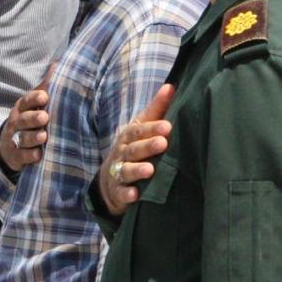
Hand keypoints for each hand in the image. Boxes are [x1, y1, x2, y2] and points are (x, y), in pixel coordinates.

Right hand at [0, 66, 54, 172]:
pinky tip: (38, 155)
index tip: (44, 96)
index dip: (34, 98)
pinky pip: (22, 156)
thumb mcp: (35, 102)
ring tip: (44, 136)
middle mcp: (17, 122)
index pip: (26, 100)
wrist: (10, 147)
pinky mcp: (16, 156)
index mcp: (23, 107)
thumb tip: (59, 63)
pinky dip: (30, 156)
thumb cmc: (30, 119)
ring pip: (23, 138)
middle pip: (23, 119)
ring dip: (33, 137)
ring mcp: (15, 139)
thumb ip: (47, 85)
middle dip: (33, 118)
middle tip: (45, 117)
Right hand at [98, 84, 174, 216]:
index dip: (152, 128)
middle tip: (163, 143)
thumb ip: (156, 108)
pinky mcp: (118, 191)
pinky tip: (135, 195)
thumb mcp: (142, 127)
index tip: (167, 126)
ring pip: (126, 170)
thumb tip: (171, 86)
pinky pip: (121, 193)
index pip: (139, 130)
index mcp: (130, 135)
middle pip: (134, 148)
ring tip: (150, 170)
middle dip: (147, 146)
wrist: (110, 178)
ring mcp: (118, 172)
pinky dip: (127, 194)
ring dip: (137, 170)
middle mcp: (122, 152)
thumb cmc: (133, 146)